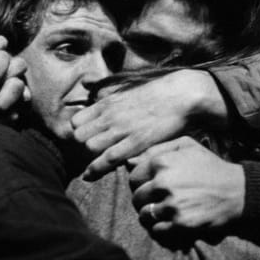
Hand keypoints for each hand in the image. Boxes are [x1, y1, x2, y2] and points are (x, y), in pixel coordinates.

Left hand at [72, 69, 226, 180]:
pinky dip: (96, 169)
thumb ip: (106, 90)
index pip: (76, 121)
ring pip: (90, 147)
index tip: (85, 139)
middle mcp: (110, 115)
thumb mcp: (126, 86)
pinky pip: (108, 158)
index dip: (78, 133)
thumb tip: (87, 83)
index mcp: (107, 102)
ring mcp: (122, 129)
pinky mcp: (136, 142)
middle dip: (81, 146)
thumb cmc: (157, 93)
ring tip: (96, 162)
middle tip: (91, 153)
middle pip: (79, 136)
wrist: (182, 94)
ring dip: (90, 156)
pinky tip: (90, 176)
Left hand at [128, 136, 244, 232]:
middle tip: (159, 200)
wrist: (238, 191)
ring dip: (151, 215)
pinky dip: (162, 228)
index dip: (141, 183)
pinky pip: (156, 230)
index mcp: (162, 162)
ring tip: (164, 212)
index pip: (134, 177)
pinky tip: (172, 222)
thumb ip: (157, 149)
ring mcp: (171, 205)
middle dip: (145, 200)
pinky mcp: (180, 224)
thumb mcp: (187, 146)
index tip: (153, 186)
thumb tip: (130, 162)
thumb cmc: (211, 167)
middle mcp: (163, 183)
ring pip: (143, 215)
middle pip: (137, 197)